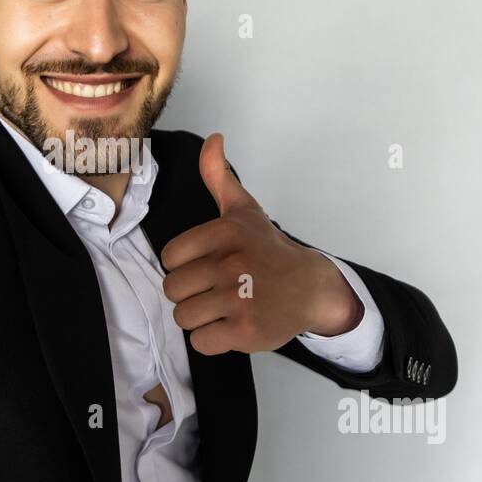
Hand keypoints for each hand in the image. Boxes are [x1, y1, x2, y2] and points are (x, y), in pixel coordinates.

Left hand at [160, 133, 363, 355]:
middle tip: (215, 289)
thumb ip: (219, 177)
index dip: (184, 265)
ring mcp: (240, 300)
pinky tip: (231, 325)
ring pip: (184, 317)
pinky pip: (201, 342)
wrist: (311, 287)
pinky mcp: (246, 332)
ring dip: (200, 317)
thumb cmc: (268, 250)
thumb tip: (212, 139)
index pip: (170, 258)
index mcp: (224, 233)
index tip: (206, 265)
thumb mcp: (243, 210)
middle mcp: (232, 265)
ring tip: (223, 307)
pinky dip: (212, 339)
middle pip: (173, 290)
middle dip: (190, 294)